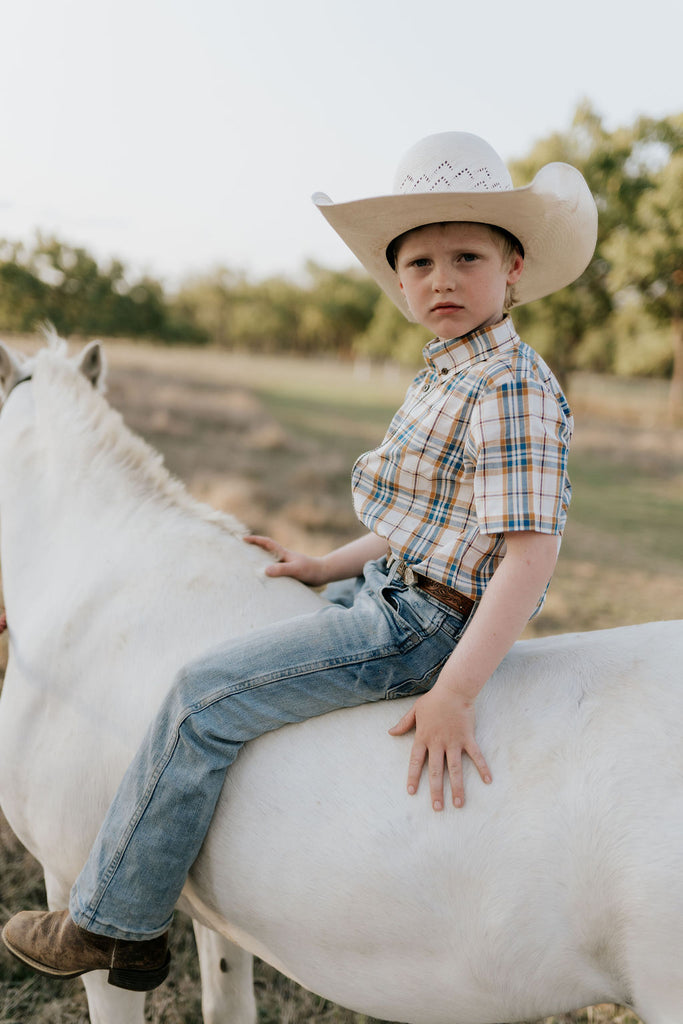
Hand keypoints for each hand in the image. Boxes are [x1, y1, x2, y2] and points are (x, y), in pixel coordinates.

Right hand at [244, 535, 327, 586]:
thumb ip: (282, 569)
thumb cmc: (310, 570)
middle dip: (253, 549)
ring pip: (269, 561)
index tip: (243, 539)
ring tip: (246, 568)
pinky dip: (267, 573)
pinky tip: (263, 581)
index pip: (267, 543)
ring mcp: (285, 565)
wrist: (323, 573)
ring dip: (259, 562)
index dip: (255, 540)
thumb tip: (265, 571)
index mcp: (283, 554)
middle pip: (265, 551)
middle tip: (240, 551)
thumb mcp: (296, 570)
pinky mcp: (288, 573)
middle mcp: (282, 558)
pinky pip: (274, 571)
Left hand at [389, 685, 490, 810]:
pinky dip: (482, 768)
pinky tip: (488, 780)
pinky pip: (476, 756)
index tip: (411, 792)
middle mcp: (437, 743)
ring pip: (455, 769)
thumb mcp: (415, 711)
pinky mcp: (467, 738)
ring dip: (457, 787)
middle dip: (436, 791)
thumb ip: (404, 724)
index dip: (413, 777)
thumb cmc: (433, 700)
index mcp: (423, 737)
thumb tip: (390, 732)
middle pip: (435, 771)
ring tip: (458, 804)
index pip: (415, 761)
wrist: (453, 689)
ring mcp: (453, 742)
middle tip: (437, 808)